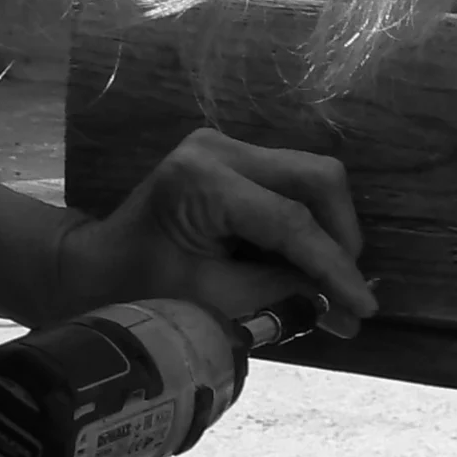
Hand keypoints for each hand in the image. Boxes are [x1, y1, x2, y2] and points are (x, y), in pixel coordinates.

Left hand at [52, 128, 377, 335]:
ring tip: (328, 283)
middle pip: (316, 179)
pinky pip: (291, 183)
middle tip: (346, 291)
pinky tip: (307, 262)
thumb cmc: (139, 290)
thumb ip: (283, 296)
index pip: (291, 222)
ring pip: (311, 177)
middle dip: (341, 237)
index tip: (365, 306)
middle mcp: (218, 148)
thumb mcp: (213, 302)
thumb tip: (348, 311)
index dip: (334, 267)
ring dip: (328, 230)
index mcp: (202, 181)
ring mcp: (225, 145)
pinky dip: (307, 223)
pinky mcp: (233, 156)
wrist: (92, 266)